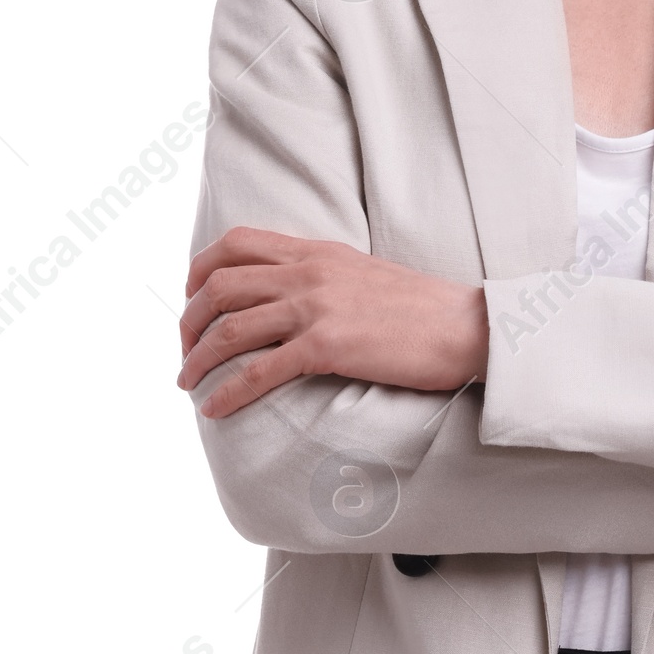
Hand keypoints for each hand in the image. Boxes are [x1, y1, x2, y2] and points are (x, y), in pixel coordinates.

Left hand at [176, 229, 490, 418]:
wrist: (466, 326)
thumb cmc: (423, 309)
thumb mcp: (363, 272)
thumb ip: (322, 276)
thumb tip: (290, 298)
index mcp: (315, 251)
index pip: (234, 243)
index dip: (199, 272)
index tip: (193, 303)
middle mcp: (308, 272)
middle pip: (219, 285)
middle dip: (190, 321)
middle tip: (186, 353)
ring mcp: (316, 307)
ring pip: (230, 328)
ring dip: (197, 359)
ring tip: (188, 384)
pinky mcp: (328, 346)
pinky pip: (259, 371)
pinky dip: (228, 392)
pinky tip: (214, 410)